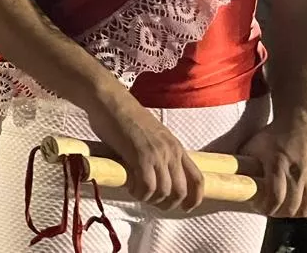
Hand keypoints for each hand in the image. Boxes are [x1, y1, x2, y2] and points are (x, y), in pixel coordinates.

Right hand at [85, 87, 203, 210]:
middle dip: (168, 204)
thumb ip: (157, 153)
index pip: (197, 179)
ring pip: (164, 192)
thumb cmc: (124, 116)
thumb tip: (154, 175)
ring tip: (137, 193)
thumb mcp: (150, 135)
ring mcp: (157, 154)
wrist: (109, 99)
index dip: (195, 199)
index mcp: (176, 146)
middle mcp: (171, 152)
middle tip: (153, 203)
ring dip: (151, 199)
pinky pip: (147, 186)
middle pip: (181, 191)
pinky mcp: (140, 156)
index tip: (185, 208)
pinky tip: (130, 188)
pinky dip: (139, 193)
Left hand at [238, 116, 306, 217]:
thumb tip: (224, 176)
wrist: (302, 122)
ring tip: (283, 208)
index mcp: (278, 164)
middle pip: (291, 207)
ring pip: (306, 209)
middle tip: (270, 209)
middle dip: (278, 213)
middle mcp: (298, 172)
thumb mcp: (252, 146)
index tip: (259, 207)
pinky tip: (300, 206)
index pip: (275, 198)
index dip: (266, 208)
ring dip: (293, 213)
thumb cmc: (273, 134)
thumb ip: (242, 164)